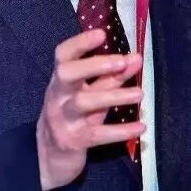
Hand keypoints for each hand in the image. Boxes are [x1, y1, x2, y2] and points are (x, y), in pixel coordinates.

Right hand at [36, 29, 143, 190]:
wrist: (50, 157)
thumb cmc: (74, 117)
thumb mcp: (91, 94)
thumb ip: (112, 76)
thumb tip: (136, 57)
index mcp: (61, 81)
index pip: (63, 55)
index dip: (80, 42)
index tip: (102, 34)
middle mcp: (57, 96)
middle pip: (68, 73)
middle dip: (95, 65)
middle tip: (122, 62)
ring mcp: (62, 119)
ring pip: (83, 102)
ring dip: (114, 95)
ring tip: (139, 94)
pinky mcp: (73, 141)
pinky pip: (97, 134)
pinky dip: (120, 131)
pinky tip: (140, 127)